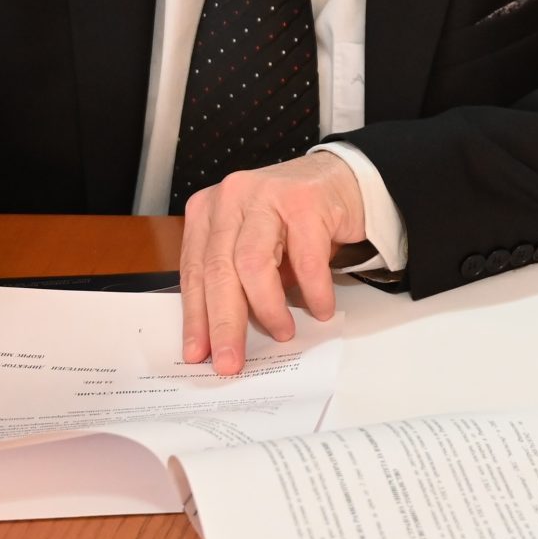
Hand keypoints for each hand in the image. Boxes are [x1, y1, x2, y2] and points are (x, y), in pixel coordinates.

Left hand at [179, 153, 365, 373]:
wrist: (342, 178)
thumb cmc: (293, 218)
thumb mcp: (252, 244)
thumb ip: (235, 279)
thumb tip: (224, 335)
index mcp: (208, 211)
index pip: (195, 271)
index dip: (196, 316)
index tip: (197, 352)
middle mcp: (231, 198)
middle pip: (219, 270)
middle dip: (224, 323)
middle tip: (230, 360)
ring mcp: (267, 195)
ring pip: (253, 264)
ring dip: (268, 308)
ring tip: (282, 333)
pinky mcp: (305, 201)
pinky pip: (305, 259)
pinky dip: (313, 291)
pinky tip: (319, 309)